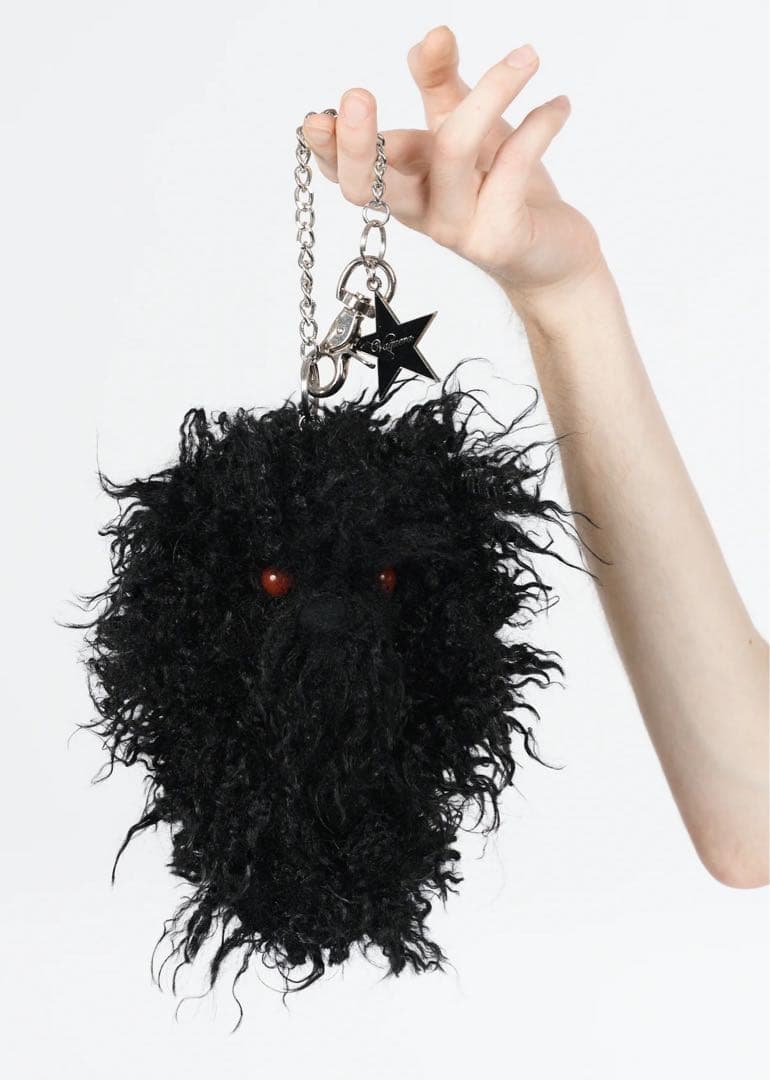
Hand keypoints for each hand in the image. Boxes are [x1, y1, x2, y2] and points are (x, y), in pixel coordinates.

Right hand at [302, 25, 603, 307]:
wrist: (553, 257)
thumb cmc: (504, 192)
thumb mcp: (469, 131)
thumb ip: (443, 87)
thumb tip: (430, 37)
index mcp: (407, 185)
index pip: (354, 173)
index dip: (330, 150)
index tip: (316, 118)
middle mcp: (423, 211)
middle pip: (376, 185)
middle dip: (360, 142)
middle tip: (357, 94)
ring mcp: (458, 228)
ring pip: (452, 152)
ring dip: (488, 92)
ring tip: (527, 56)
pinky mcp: (498, 237)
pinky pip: (512, 166)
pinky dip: (539, 125)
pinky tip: (559, 105)